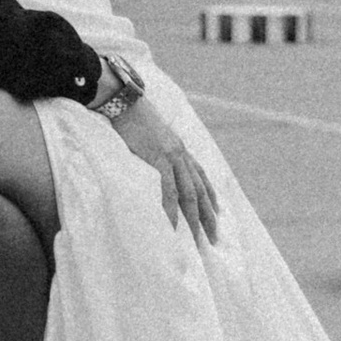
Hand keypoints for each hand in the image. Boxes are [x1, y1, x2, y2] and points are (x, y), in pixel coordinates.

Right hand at [112, 92, 219, 242]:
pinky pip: (168, 189)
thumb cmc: (131, 116)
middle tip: (213, 239)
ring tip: (197, 239)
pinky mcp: (158, 158)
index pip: (201, 177)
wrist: (124, 101)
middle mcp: (181, 153)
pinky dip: (171, 209)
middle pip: (200, 190)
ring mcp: (171, 156)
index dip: (210, 197)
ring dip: (194, 218)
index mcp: (179, 148)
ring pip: (189, 194)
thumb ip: (156, 149)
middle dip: (208, 216)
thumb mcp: (150, 134)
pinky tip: (173, 225)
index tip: (217, 215)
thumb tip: (150, 161)